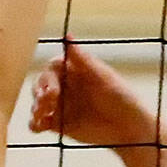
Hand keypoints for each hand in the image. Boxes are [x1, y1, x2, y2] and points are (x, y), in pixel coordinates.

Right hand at [29, 40, 158, 144]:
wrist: (131, 130)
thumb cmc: (123, 99)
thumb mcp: (104, 78)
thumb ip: (84, 60)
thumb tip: (68, 37)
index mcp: (75, 71)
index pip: (52, 68)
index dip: (48, 78)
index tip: (54, 90)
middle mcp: (65, 86)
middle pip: (41, 85)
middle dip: (39, 93)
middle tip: (47, 103)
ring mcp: (61, 105)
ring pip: (38, 103)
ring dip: (35, 109)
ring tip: (41, 117)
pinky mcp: (59, 125)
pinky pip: (40, 123)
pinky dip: (35, 124)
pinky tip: (38, 127)